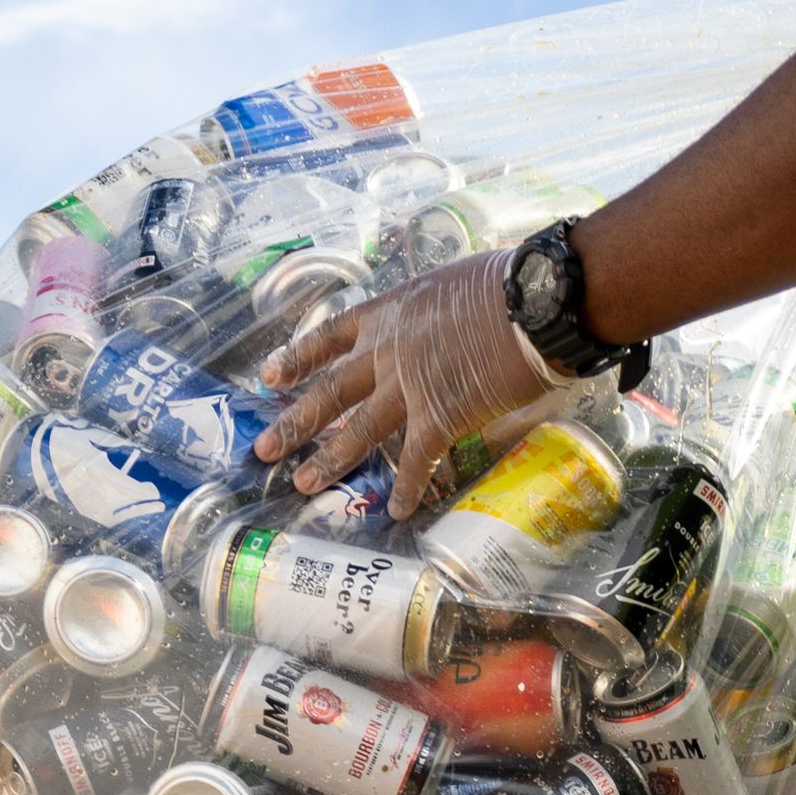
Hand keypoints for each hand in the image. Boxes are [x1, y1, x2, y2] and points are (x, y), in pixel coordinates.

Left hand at [255, 257, 566, 490]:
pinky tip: (399, 511)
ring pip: (359, 430)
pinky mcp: (440, 416)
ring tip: (302, 485)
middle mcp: (389, 350)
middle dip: (295, 422)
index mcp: (391, 312)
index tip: (270, 376)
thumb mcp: (453, 283)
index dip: (298, 357)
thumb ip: (435, 312)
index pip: (331, 336)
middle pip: (331, 391)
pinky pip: (417, 460)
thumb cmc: (506, 282)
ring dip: (329, 461)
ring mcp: (409, 385)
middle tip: (264, 449)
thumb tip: (445, 326)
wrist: (531, 302)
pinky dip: (408, 488)